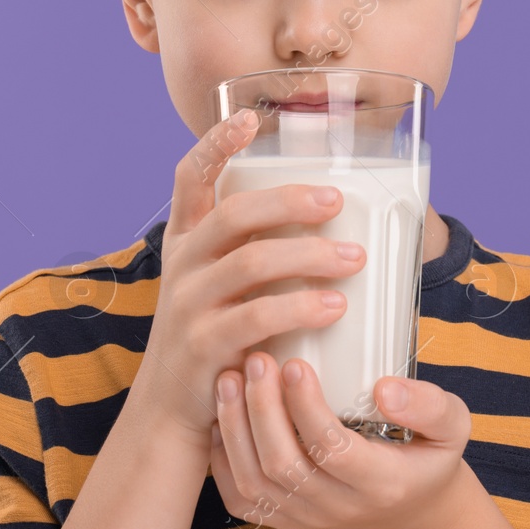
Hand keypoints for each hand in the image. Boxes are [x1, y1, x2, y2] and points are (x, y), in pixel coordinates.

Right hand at [133, 109, 369, 445]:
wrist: (176, 410)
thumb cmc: (217, 337)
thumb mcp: (220, 285)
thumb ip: (254, 251)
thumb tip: (333, 219)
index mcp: (186, 240)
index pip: (189, 178)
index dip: (215, 144)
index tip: (248, 118)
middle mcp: (183, 265)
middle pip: (234, 213)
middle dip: (290, 201)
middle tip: (338, 201)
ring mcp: (189, 304)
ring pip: (253, 262)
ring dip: (310, 255)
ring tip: (354, 257)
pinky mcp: (204, 345)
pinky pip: (256, 316)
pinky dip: (300, 306)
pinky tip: (335, 305)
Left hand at [208, 350, 472, 528]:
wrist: (410, 510)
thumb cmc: (428, 456)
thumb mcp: (453, 427)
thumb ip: (430, 405)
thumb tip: (385, 389)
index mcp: (381, 483)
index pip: (333, 449)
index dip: (308, 407)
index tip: (296, 364)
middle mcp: (338, 507)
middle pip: (284, 465)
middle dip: (262, 409)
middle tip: (256, 359)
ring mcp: (306, 518)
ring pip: (254, 482)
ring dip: (235, 427)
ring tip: (229, 377)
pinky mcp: (282, 519)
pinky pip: (239, 498)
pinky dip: (223, 456)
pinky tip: (223, 414)